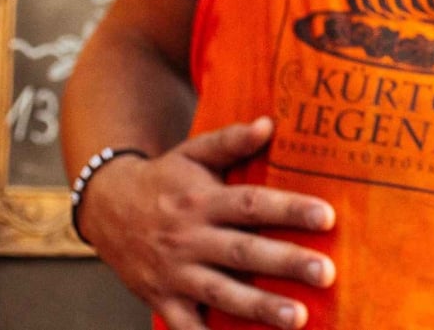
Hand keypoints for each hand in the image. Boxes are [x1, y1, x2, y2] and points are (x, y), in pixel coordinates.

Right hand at [78, 117, 335, 329]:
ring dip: (260, 308)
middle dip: (286, 264)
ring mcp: (174, 273)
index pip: (253, 205)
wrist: (105, 208)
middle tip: (327, 273)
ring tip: (298, 318)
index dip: (290, 210)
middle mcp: (189, 238)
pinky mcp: (161, 299)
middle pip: (244, 252)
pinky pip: (186, 326)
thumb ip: (231, 141)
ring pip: (221, 293)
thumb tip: (270, 124)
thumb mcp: (194, 152)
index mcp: (203, 201)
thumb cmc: (165, 179)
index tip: (328, 217)